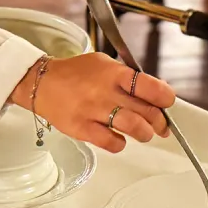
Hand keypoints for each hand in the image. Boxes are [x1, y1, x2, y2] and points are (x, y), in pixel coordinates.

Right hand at [10, 53, 176, 152]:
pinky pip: (112, 143)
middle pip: (147, 111)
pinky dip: (120, 143)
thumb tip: (156, 93)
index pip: (151, 87)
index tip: (167, 102)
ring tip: (142, 133)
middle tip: (159, 124)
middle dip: (160, 121)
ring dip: (144, 134)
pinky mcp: (82, 129)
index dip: (166, 98)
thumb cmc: (75, 74)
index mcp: (114, 73)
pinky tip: (117, 137)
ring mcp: (93, 111)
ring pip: (134, 128)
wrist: (41, 83)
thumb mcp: (104, 63)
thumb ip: (129, 77)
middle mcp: (105, 92)